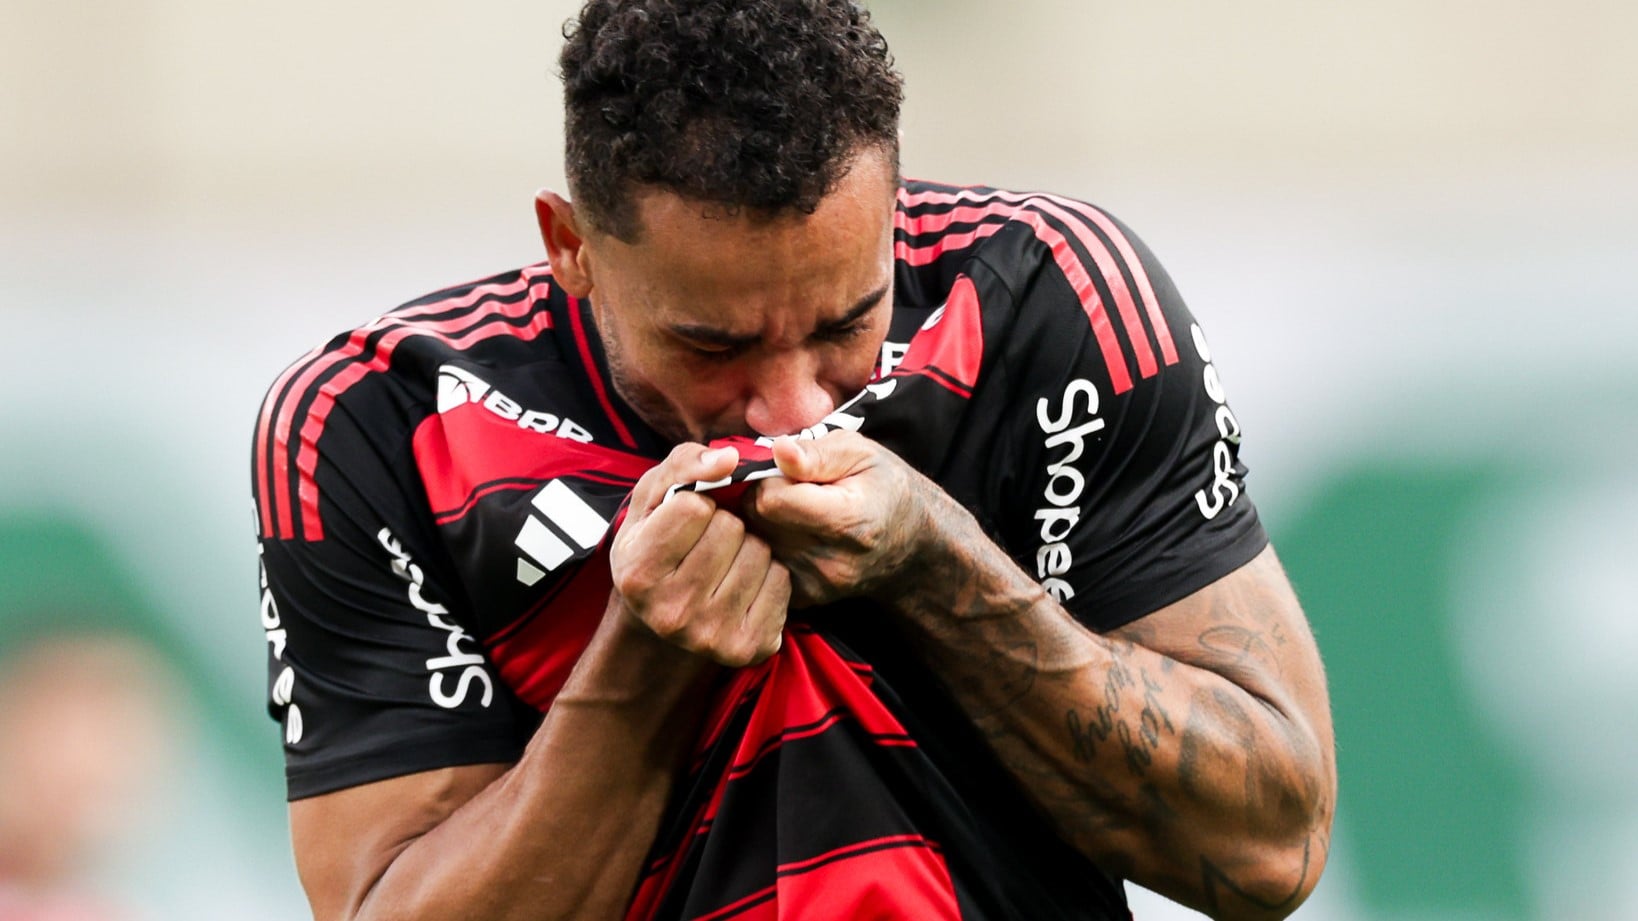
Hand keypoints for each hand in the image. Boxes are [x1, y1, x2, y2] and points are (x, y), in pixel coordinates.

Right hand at [611, 443, 789, 665]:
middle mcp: (670, 612)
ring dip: (749, 547)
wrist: (665, 621)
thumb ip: (685, 464)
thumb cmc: (658, 543)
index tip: (686, 520)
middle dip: (725, 524)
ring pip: (760, 552)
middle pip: (730, 529)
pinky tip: (745, 585)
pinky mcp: (749, 648)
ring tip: (726, 563)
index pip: (693, 506)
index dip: (696, 503)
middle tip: (708, 544)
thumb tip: (730, 458)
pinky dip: (770, 574)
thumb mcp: (653, 499)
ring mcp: (710, 636)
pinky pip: (781, 581)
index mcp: (637, 573)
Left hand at [743, 431, 933, 607]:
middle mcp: (831, 562)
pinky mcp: (805, 599)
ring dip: (763, 522)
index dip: (768, 477)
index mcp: (849, 522)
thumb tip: (778, 451)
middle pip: (758, 522)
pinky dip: (768, 545)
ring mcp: (816, 586)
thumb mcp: (861, 454)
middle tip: (790, 489)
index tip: (786, 471)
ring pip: (755, 543)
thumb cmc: (885, 489)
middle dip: (762, 497)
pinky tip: (793, 534)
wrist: (912, 545)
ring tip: (794, 511)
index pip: (772, 500)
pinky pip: (761, 565)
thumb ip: (816, 453)